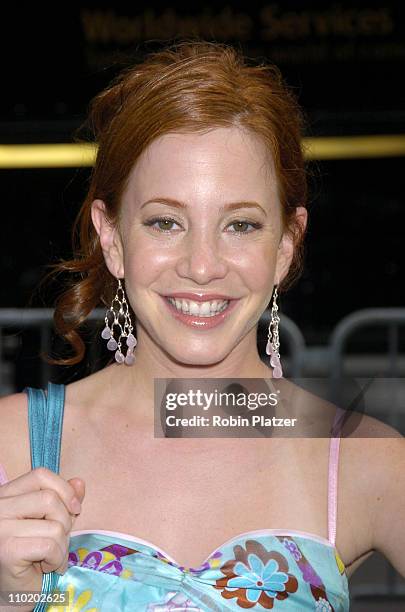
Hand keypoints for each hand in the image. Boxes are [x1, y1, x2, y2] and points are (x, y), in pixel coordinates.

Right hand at [0, 467, 84, 608]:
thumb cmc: (34, 555)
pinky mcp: (7, 550)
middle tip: (58, 541)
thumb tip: (79, 482)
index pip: (40, 475)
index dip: (64, 489)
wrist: (15, 594)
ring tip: (51, 557)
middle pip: (49, 498)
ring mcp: (0, 528)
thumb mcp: (52, 520)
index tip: (75, 509)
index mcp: (8, 495)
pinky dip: (57, 559)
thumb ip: (65, 500)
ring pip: (54, 524)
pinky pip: (50, 545)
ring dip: (62, 545)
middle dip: (65, 522)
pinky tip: (46, 568)